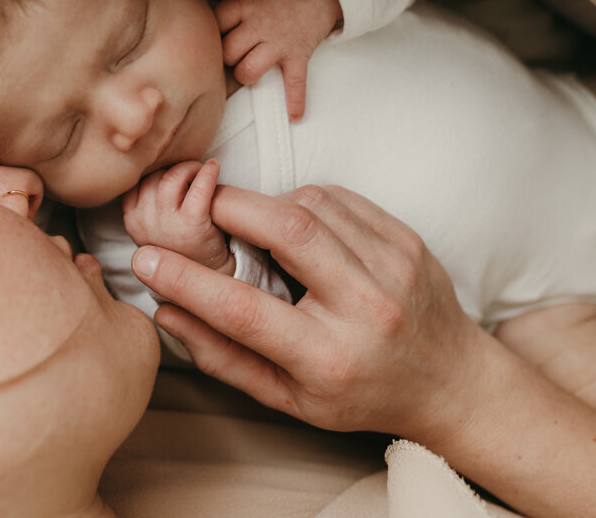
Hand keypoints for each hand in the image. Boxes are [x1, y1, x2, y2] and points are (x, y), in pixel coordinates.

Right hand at [123, 160, 231, 273]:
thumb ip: (148, 203)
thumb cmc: (183, 245)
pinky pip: (199, 188)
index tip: (169, 174)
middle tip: (188, 171)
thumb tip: (155, 162)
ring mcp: (166, 223)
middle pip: (153, 177)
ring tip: (199, 171)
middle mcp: (144, 221)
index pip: (135, 182)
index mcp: (132, 220)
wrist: (210, 275)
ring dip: (188, 168)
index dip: (155, 173)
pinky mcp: (191, 224)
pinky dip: (208, 173)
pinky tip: (214, 167)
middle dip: (172, 169)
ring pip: (171, 177)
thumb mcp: (153, 228)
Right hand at [130, 184, 490, 439]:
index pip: (243, 312)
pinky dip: (305, 201)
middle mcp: (366, 310)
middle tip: (199, 210)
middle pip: (287, 233)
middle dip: (228, 208)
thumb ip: (223, 357)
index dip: (186, 281)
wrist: (451, 381)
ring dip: (268, 204)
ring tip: (252, 225)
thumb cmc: (360, 395)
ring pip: (312, 206)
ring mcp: (393, 268)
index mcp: (329, 359)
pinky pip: (340, 198)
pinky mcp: (406, 239)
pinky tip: (296, 224)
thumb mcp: (288, 399)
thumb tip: (164, 311)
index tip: (144, 259)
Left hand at [213, 0, 340, 121]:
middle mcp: (259, 25)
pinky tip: (295, 117)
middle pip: (227, 52)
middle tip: (233, 53)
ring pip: (249, 71)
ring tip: (248, 70)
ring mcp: (279, 43)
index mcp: (245, 5)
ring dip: (245, 75)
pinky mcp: (299, 55)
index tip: (218, 33)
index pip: (216, 22)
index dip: (213, 30)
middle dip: (226, 56)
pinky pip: (296, 82)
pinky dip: (297, 101)